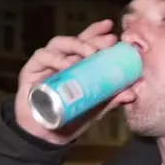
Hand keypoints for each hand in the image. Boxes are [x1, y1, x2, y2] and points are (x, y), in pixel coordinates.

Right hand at [13, 19, 135, 144]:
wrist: (48, 135)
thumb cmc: (72, 117)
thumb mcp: (96, 107)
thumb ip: (112, 98)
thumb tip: (133, 93)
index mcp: (77, 63)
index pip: (87, 42)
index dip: (97, 32)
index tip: (112, 29)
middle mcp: (61, 58)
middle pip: (76, 40)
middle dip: (92, 38)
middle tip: (108, 42)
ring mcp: (46, 62)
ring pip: (59, 43)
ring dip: (77, 45)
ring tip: (90, 54)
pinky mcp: (31, 69)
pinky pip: (43, 56)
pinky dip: (56, 58)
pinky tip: (68, 64)